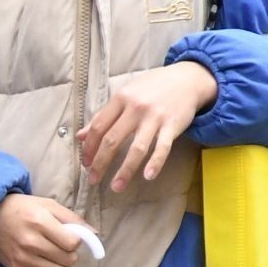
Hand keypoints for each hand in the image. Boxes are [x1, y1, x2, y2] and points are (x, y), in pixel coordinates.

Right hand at [0, 193, 90, 266]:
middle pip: (67, 259)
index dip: (76, 241)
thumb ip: (72, 218)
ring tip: (58, 258)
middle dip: (71, 254)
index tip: (70, 237)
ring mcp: (23, 259)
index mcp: (39, 222)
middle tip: (63, 247)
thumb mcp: (48, 205)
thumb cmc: (22, 209)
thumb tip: (94, 234)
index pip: (71, 243)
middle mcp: (31, 242)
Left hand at [79, 61, 215, 192]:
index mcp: (121, 99)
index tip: (85, 163)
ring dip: (125, 170)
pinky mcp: (172, 126)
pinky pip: (163, 147)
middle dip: (100, 163)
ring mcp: (155, 117)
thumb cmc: (152, 88)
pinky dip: (155, 163)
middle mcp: (136, 108)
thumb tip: (80, 136)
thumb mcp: (125, 95)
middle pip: (112, 140)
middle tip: (93, 179)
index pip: (99, 127)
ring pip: (137, 148)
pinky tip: (147, 176)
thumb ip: (103, 115)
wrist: (187, 79)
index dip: (89, 148)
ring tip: (116, 187)